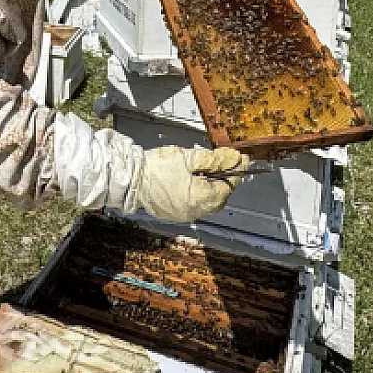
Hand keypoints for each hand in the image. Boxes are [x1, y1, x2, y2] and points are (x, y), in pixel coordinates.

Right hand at [133, 146, 249, 222]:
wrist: (130, 179)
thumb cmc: (156, 168)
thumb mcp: (188, 158)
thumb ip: (214, 160)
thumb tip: (233, 159)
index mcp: (201, 198)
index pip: (228, 185)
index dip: (237, 171)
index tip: (242, 158)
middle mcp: (195, 210)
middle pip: (220, 196)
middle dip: (227, 179)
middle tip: (229, 162)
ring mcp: (185, 214)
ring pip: (208, 201)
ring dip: (214, 186)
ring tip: (212, 169)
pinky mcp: (176, 213)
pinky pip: (196, 204)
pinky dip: (201, 192)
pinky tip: (196, 180)